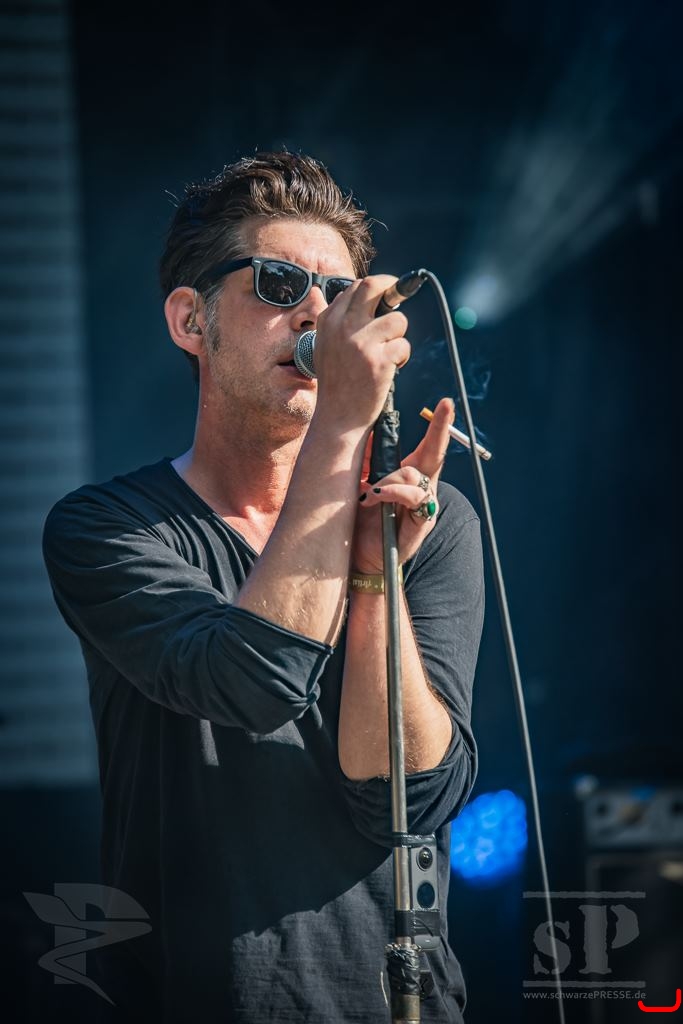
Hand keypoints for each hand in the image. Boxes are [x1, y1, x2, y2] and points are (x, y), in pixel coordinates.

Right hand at [310, 275, 410, 431]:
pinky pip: (404, 346)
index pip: (356, 287)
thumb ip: (341, 321)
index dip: (376, 287)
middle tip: (401, 297)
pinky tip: (389, 370)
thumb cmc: (337, 383)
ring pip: (397, 320)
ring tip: (388, 354)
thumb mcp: (327, 346)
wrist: (338, 417)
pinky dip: (402, 358)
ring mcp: (361, 343)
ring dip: (399, 337)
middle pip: (374, 286)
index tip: (386, 294)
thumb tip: (368, 297)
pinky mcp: (379, 360)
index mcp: (328, 322)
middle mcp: (342, 328)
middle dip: (394, 289)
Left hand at [351, 397, 454, 572]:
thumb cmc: (361, 522)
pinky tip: (376, 498)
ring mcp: (425, 504)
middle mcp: (422, 487)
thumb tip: (362, 433)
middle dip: (440, 428)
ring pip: (414, 474)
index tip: (446, 404)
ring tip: (370, 493)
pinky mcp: (423, 521)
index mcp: (408, 477)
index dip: (437, 426)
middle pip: (434, 453)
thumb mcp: (360, 486)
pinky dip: (393, 493)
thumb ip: (366, 464)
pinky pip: (414, 497)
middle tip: (446, 405)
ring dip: (389, 479)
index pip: (426, 446)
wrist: (361, 558)